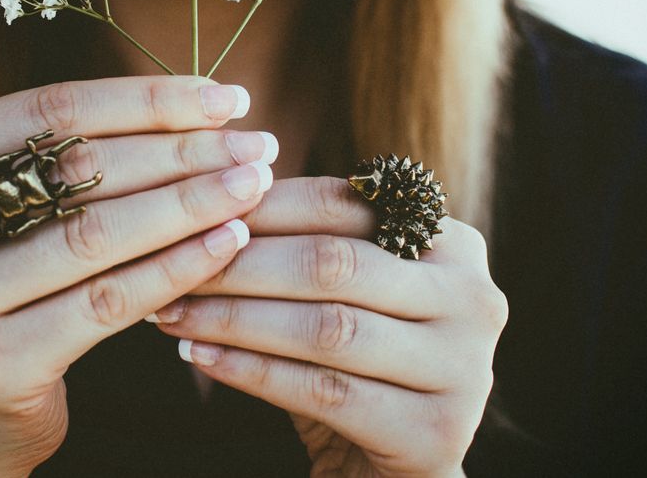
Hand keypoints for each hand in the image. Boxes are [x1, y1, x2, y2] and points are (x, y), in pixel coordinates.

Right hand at [0, 76, 277, 476]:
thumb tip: (204, 107)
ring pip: (94, 234)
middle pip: (75, 169)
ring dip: (188, 204)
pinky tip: (226, 244)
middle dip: (180, 150)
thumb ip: (71, 160)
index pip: (49, 110)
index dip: (145, 99)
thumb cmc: (8, 289)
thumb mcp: (13, 214)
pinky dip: (175, 267)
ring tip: (252, 185)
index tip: (225, 96)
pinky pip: (106, 301)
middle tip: (256, 143)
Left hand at [150, 176, 506, 477]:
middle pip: (335, 264)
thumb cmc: (359, 362)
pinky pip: (323, 391)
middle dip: (242, 262)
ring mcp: (463, 368)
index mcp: (454, 243)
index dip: (263, 205)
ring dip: (236, 318)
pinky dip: (253, 371)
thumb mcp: (345, 294)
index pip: (344, 204)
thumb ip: (305, 244)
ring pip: (327, 328)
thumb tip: (208, 197)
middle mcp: (472, 298)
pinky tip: (202, 357)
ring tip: (174, 313)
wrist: (400, 471)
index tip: (194, 210)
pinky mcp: (434, 431)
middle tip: (173, 263)